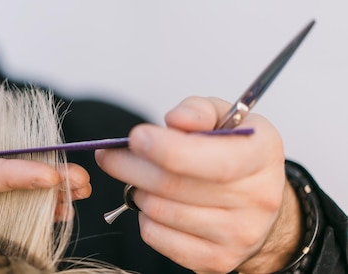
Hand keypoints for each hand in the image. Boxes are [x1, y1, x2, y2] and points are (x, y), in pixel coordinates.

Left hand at [96, 97, 300, 273]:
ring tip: (139, 178)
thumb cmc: (233, 150)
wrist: (259, 199)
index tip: (135, 137)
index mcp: (261, 155)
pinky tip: (153, 203)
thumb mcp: (223, 117)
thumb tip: (175, 121)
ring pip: (160, 211)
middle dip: (130, 166)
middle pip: (173, 185)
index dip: (166, 148)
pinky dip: (144, 218)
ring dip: (136, 190)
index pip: (212, 160)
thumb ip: (197, 111)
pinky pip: (158, 237)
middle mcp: (257, 198)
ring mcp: (239, 235)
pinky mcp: (218, 260)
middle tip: (110, 155)